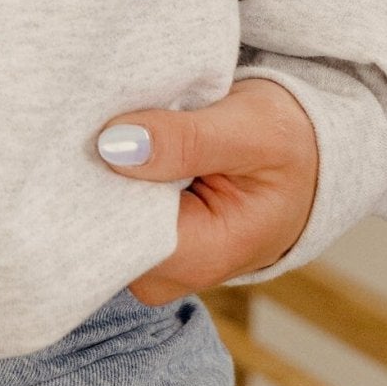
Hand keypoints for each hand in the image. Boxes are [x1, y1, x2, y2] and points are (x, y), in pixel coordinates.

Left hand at [95, 76, 318, 304]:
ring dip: (93, 167)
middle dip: (88, 173)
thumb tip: (114, 146)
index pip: (119, 237)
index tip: (79, 135)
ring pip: (96, 214)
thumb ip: (188, 140)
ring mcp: (153, 256)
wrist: (307, 155)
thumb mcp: (254, 131)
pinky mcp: (143, 232)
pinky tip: (110, 135)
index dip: (93, 185)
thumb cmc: (290, 143)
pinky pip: (104, 202)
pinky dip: (103, 167)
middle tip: (87, 115)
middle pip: (99, 229)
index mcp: (202, 257)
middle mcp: (169, 270)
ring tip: (104, 119)